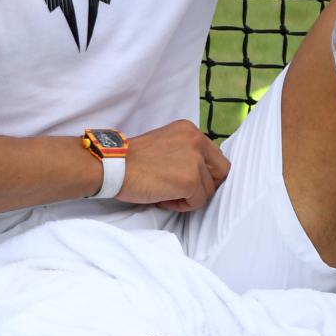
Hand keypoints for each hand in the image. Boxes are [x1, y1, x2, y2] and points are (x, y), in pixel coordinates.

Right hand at [116, 120, 230, 211]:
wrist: (113, 165)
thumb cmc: (132, 160)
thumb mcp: (165, 144)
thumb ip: (185, 152)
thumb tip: (201, 173)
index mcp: (190, 130)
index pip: (215, 156)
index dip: (204, 173)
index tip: (187, 181)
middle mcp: (197, 140)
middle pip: (222, 171)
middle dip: (205, 185)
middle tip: (183, 191)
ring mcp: (195, 160)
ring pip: (208, 190)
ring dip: (189, 197)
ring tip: (165, 194)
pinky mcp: (190, 180)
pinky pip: (198, 202)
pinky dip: (182, 206)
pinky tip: (163, 199)